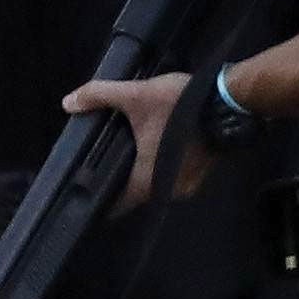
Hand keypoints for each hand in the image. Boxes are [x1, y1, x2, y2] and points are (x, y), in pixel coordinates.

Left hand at [62, 70, 191, 210]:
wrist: (230, 102)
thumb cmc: (180, 105)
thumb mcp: (136, 95)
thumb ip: (100, 96)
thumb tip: (68, 103)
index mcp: (146, 182)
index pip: (116, 203)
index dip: (99, 195)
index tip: (86, 186)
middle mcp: (166, 192)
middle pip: (135, 192)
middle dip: (123, 176)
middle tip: (108, 157)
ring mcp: (187, 186)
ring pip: (156, 182)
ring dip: (146, 169)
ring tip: (132, 148)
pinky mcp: (201, 175)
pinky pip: (173, 175)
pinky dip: (164, 164)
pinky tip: (158, 144)